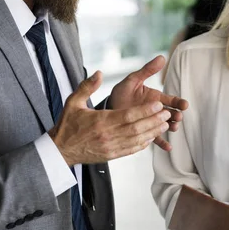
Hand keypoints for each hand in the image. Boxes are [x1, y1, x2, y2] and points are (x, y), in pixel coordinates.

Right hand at [49, 71, 170, 164]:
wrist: (60, 151)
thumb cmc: (67, 125)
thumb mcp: (73, 102)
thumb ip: (87, 86)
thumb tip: (99, 73)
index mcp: (101, 121)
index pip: (128, 116)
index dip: (146, 110)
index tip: (159, 104)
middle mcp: (108, 136)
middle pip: (137, 128)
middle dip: (154, 120)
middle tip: (167, 113)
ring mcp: (111, 147)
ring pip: (137, 140)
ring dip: (153, 132)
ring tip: (165, 124)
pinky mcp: (112, 156)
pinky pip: (132, 150)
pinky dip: (144, 143)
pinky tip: (152, 136)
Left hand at [108, 56, 188, 151]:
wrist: (108, 109)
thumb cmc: (121, 93)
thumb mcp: (133, 80)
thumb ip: (147, 70)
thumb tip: (162, 57)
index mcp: (156, 98)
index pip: (171, 100)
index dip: (179, 102)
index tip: (184, 105)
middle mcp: (156, 111)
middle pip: (171, 114)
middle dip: (176, 115)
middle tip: (178, 117)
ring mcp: (151, 122)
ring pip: (165, 126)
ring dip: (171, 127)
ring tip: (173, 128)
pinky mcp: (145, 132)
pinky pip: (155, 139)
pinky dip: (162, 143)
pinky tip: (168, 148)